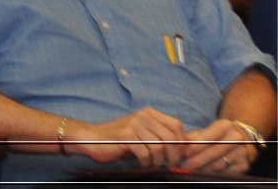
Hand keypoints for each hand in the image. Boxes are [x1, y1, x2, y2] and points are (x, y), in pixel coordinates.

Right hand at [70, 108, 188, 167]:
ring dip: (159, 161)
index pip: (176, 125)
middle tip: (170, 165)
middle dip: (174, 156)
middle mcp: (142, 116)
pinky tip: (142, 163)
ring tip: (153, 164)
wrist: (92, 139)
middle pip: (171, 137)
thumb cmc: (119, 140)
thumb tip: (185, 147)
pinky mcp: (125, 136)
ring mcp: (134, 125)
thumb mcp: (142, 134)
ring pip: (159, 147)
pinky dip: (146, 162)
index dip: (182, 143)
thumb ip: (160, 136)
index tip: (179, 155)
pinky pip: (145, 153)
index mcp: (148, 113)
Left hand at [179, 119, 258, 175]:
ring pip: (219, 164)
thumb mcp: (206, 131)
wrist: (241, 140)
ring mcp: (242, 152)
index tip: (185, 154)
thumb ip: (192, 137)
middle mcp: (237, 138)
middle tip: (185, 166)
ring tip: (191, 170)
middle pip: (214, 152)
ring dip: (203, 169)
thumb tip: (178, 145)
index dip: (196, 147)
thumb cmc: (216, 136)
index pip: (209, 137)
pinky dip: (212, 174)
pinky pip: (225, 172)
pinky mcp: (244, 165)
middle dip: (197, 161)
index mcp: (226, 125)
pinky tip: (203, 173)